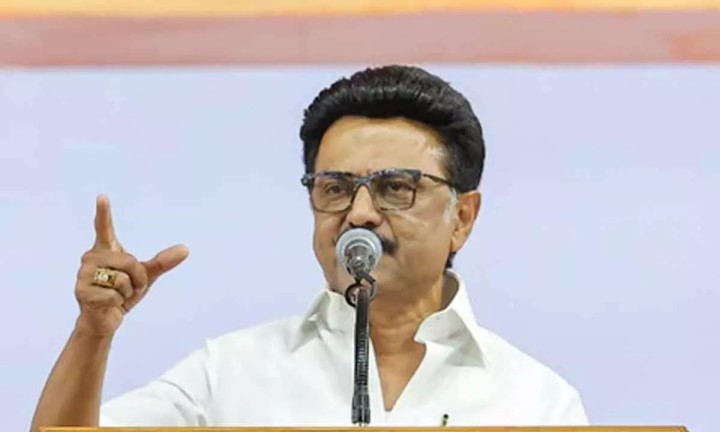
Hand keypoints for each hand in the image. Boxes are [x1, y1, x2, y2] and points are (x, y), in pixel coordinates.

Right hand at [74, 195, 188, 335]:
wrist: (105, 319)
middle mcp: (91, 258)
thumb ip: (162, 262)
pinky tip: (108, 304)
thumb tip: (186, 249)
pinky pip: (114, 295)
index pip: (104, 228)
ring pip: (121, 279)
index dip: (104, 212)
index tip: (103, 196)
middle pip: (129, 262)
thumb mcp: (145, 276)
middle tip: (128, 287)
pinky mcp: (81, 292)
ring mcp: (83, 274)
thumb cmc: (123, 293)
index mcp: (106, 249)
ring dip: (128, 292)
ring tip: (117, 295)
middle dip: (137, 278)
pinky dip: (118, 302)